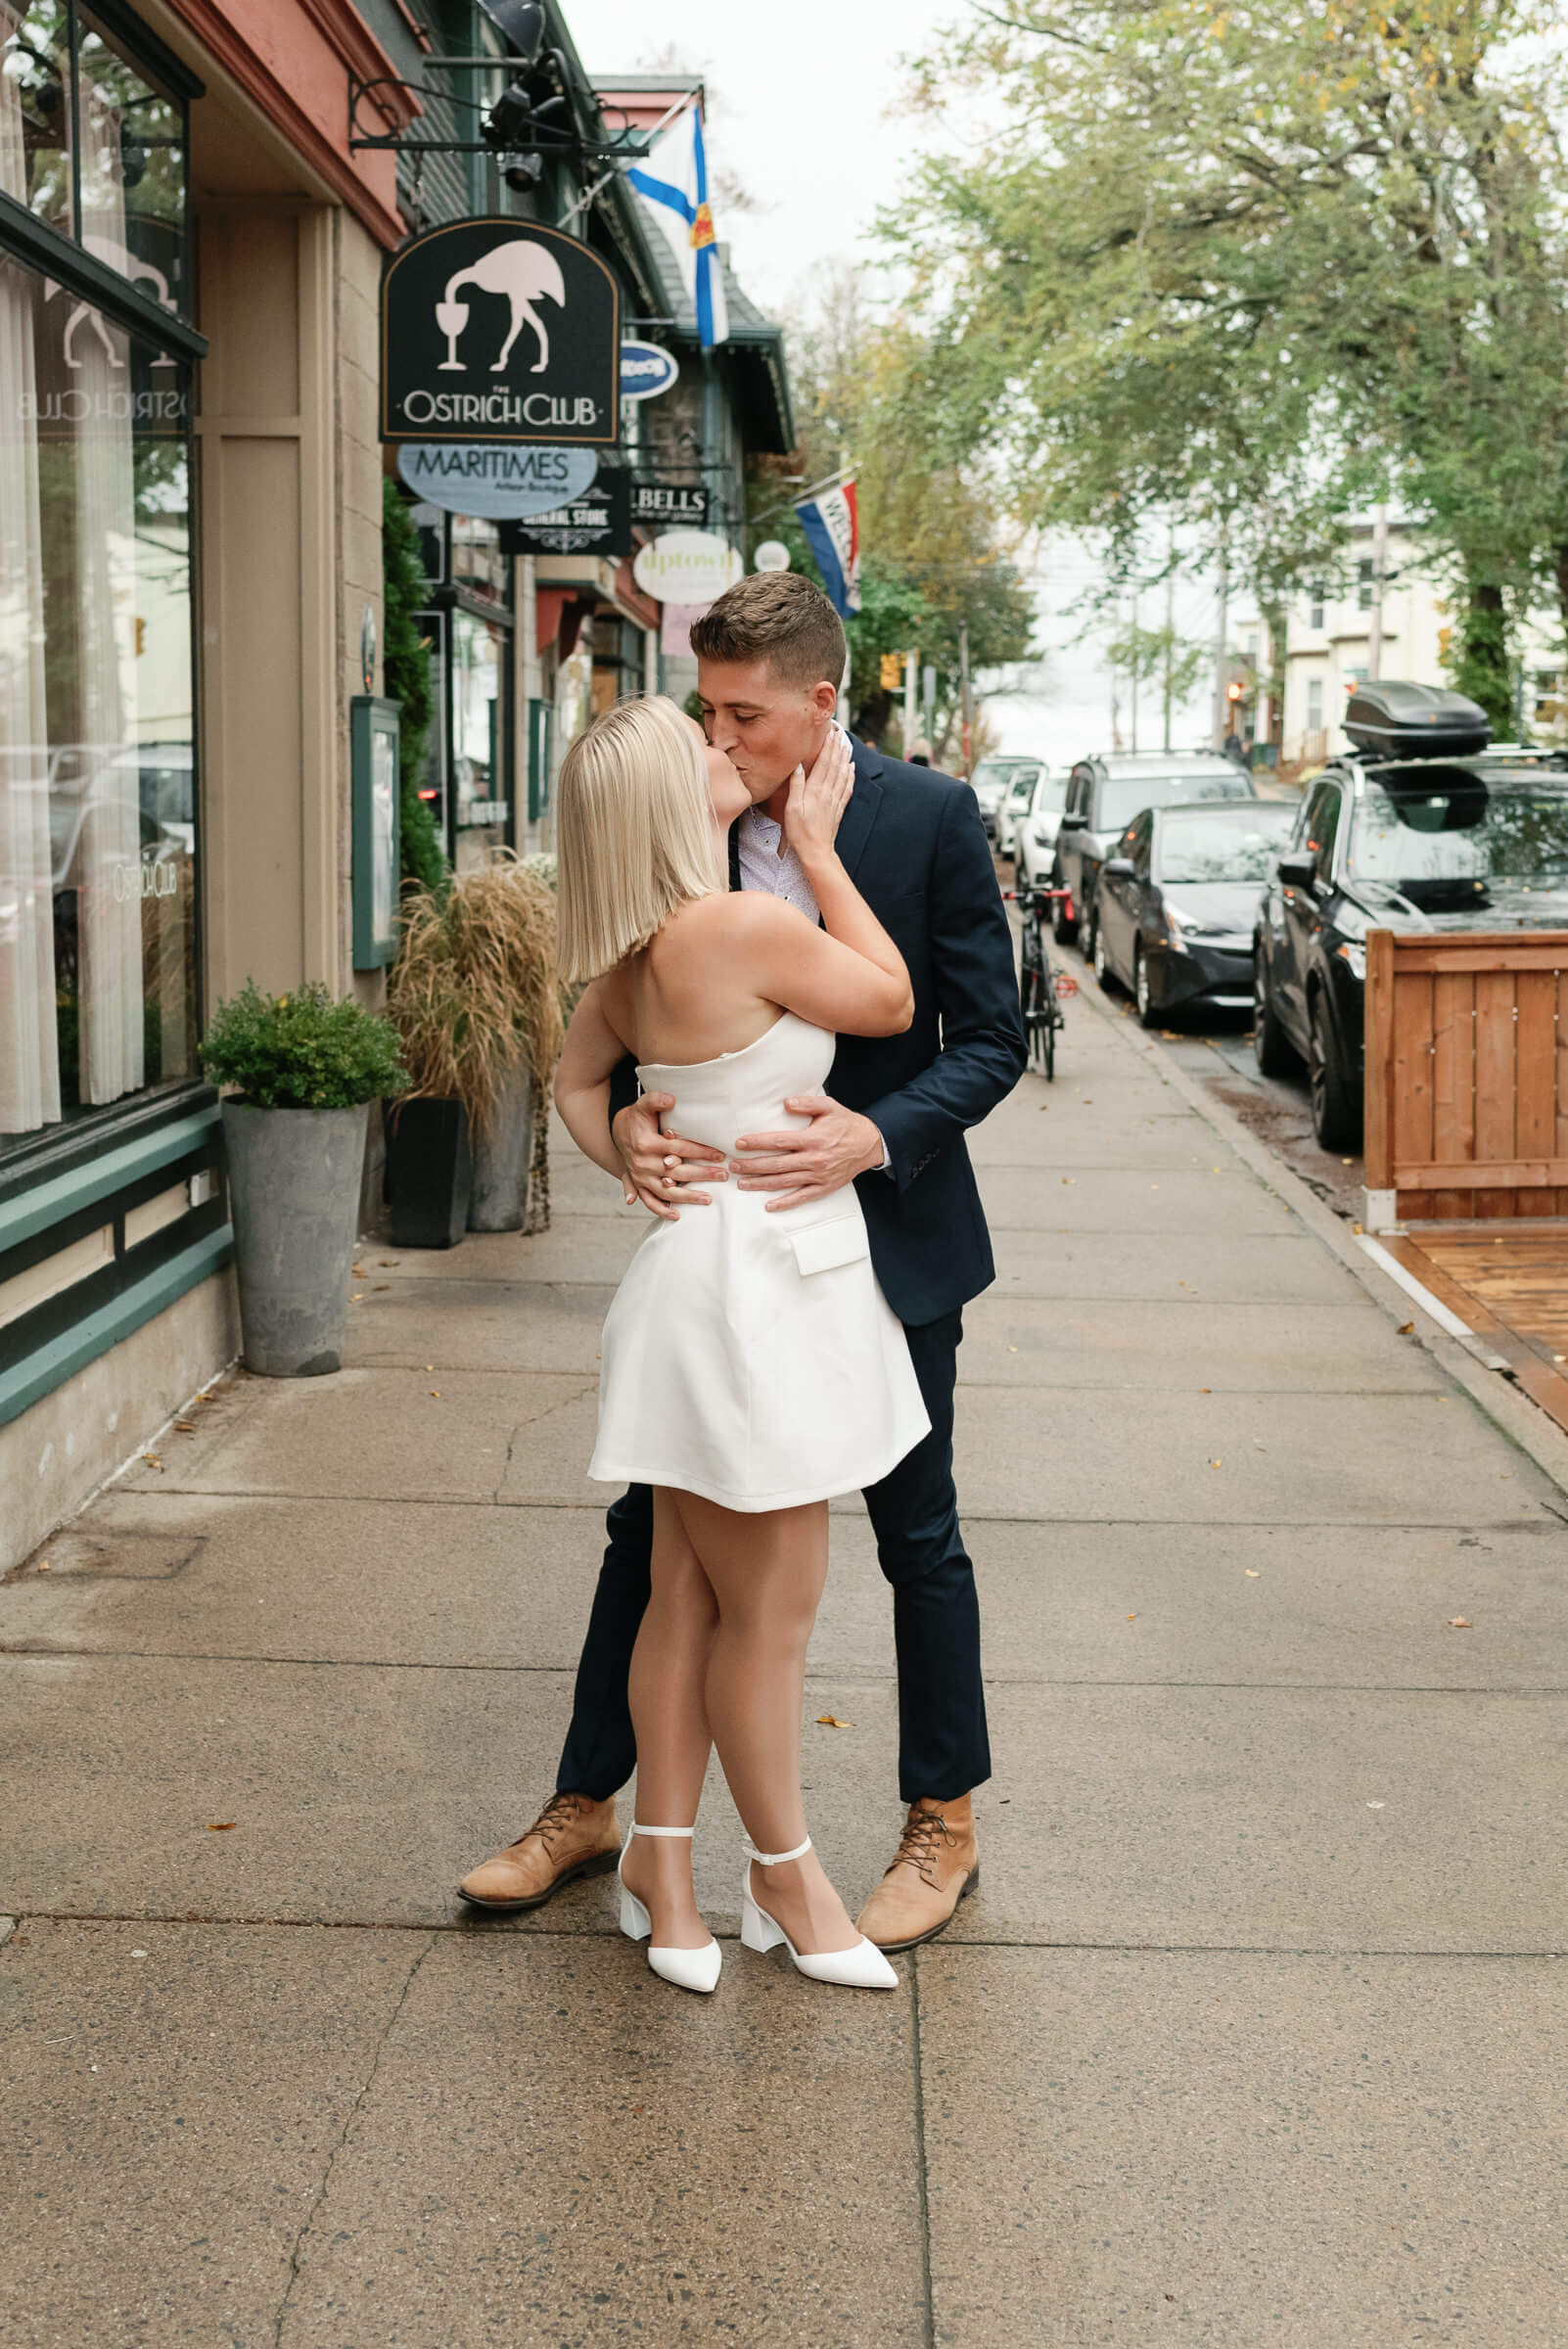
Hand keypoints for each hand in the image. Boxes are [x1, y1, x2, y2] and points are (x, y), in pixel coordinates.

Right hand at [611, 1095, 725, 1219]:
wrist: (617, 1131)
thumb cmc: (637, 1117)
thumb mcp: (644, 1104)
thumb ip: (656, 1100)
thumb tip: (672, 1099)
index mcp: (646, 1144)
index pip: (678, 1149)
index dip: (699, 1151)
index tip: (719, 1154)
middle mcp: (642, 1163)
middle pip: (676, 1172)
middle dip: (701, 1175)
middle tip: (723, 1175)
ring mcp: (640, 1177)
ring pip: (665, 1191)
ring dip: (687, 1198)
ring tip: (708, 1199)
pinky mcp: (638, 1184)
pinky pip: (648, 1201)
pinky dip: (660, 1210)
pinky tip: (677, 1216)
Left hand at [730, 1095, 884, 1211]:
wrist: (870, 1143)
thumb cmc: (846, 1123)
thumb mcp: (829, 1107)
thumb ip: (807, 1103)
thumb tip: (785, 1103)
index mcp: (812, 1139)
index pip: (778, 1141)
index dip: (757, 1143)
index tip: (739, 1144)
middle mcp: (814, 1159)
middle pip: (776, 1165)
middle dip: (752, 1166)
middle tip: (733, 1167)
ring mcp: (818, 1175)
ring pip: (784, 1182)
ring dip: (761, 1184)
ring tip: (742, 1184)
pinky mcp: (824, 1187)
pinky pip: (802, 1197)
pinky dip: (785, 1203)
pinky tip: (769, 1206)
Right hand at [782, 727, 853, 868]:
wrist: (816, 851)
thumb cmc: (800, 831)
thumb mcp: (792, 808)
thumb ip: (796, 786)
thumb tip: (797, 766)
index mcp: (815, 791)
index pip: (824, 764)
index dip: (828, 748)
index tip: (831, 734)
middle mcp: (828, 793)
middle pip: (834, 766)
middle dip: (837, 749)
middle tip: (840, 735)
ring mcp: (835, 801)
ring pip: (843, 775)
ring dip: (845, 759)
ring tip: (847, 746)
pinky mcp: (839, 809)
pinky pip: (847, 788)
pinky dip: (850, 776)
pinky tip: (852, 769)